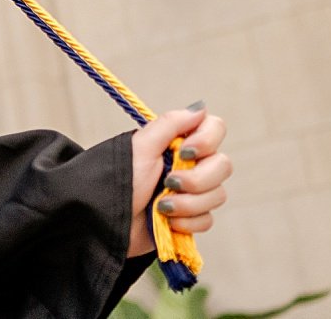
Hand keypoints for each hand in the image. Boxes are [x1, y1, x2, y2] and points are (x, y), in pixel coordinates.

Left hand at [127, 105, 229, 257]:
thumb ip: (170, 124)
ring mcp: (192, 192)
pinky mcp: (191, 218)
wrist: (107, 221)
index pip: (215, 128)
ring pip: (217, 195)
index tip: (186, 150)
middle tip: (168, 183)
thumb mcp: (141, 147)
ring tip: (160, 206)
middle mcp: (190, 164)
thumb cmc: (119, 179)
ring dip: (187, 203)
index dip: (207, 140)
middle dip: (197, 179)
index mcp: (178, 142)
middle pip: (223, 165)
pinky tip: (166, 221)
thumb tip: (200, 107)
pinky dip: (186, 222)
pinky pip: (207, 219)